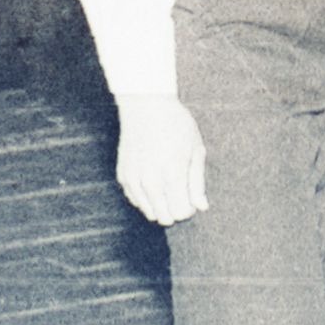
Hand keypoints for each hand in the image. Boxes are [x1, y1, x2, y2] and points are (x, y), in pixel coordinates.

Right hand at [115, 96, 209, 224]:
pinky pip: (136, 201)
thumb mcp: (195, 149)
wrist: (146, 106)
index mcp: (172, 175)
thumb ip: (197, 182)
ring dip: (161, 205)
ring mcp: (134, 180)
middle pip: (165, 218)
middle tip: (181, 191)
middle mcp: (150, 181)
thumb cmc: (176, 125)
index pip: (181, 213)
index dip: (190, 208)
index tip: (192, 196)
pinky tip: (154, 181)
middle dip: (176, 210)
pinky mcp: (123, 177)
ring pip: (149, 212)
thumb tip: (201, 207)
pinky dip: (146, 198)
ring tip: (168, 184)